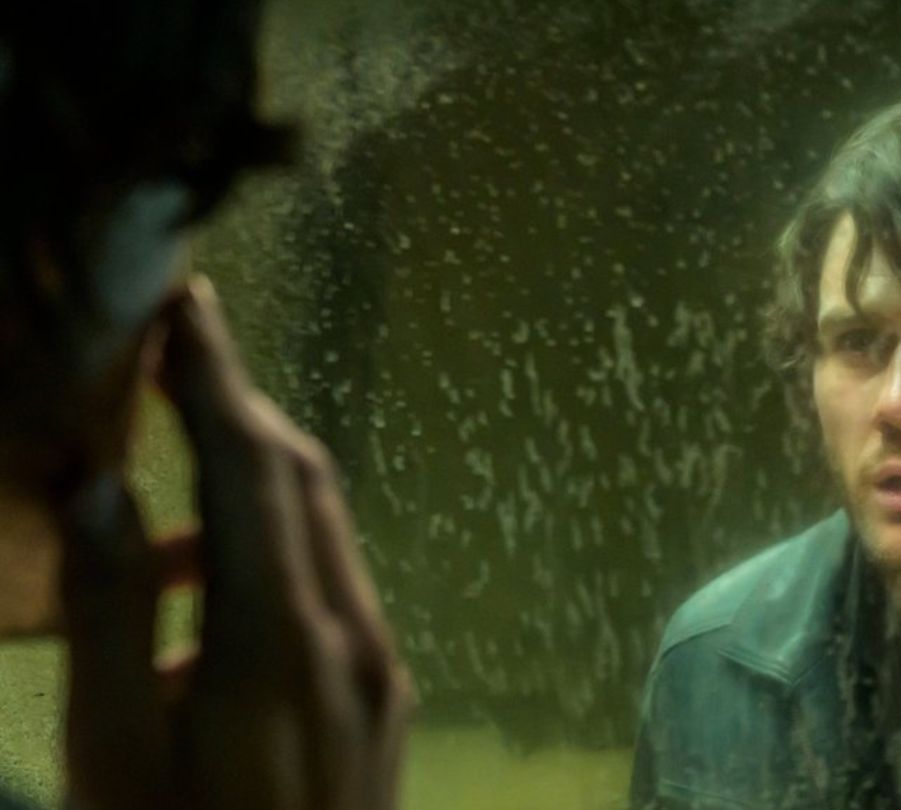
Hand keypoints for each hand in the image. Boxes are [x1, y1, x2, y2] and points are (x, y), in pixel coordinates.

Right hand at [58, 278, 411, 809]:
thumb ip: (110, 610)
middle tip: (178, 357)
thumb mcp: (112, 748)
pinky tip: (207, 596)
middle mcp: (350, 632)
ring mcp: (380, 662)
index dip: (213, 377)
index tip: (186, 306)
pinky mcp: (385, 691)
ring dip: (255, 480)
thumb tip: (100, 482)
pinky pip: (332, 583)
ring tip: (165, 486)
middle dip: (240, 408)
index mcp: (275, 636)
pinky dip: (276, 550)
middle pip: (302, 479)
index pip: (249, 465)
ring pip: (323, 526)